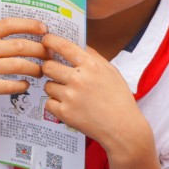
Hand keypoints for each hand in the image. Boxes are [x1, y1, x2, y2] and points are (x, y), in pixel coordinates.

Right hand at [0, 18, 49, 116]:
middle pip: (19, 46)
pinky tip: (25, 84)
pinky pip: (9, 85)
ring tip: (41, 71)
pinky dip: (22, 85)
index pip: (8, 24)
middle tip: (49, 55)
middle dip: (39, 50)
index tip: (44, 29)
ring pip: (18, 65)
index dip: (29, 25)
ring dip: (35, 68)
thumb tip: (23, 33)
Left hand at [38, 35, 150, 157]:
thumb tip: (77, 44)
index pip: (63, 46)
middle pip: (48, 65)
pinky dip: (55, 104)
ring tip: (69, 94)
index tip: (46, 40)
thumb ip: (93, 56)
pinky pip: (49, 102)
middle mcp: (79, 79)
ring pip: (48, 85)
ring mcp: (70, 96)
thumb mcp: (112, 71)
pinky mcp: (65, 113)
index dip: (50, 40)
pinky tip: (69, 106)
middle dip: (49, 67)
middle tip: (55, 72)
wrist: (123, 128)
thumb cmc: (119, 99)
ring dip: (54, 87)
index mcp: (91, 65)